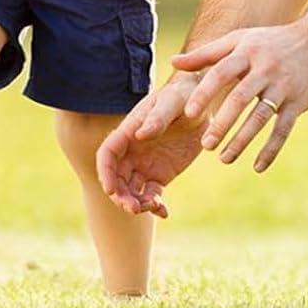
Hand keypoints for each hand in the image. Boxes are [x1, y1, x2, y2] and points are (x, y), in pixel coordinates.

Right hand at [95, 74, 208, 217]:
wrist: (202, 105)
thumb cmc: (183, 95)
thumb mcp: (172, 101)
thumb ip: (157, 117)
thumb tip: (138, 135)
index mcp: (129, 131)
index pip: (107, 154)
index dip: (105, 173)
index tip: (111, 190)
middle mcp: (132, 150)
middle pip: (116, 178)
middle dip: (120, 195)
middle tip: (134, 208)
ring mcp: (145, 164)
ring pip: (131, 190)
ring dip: (136, 203)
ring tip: (153, 207)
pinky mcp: (161, 175)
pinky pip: (152, 195)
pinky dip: (154, 207)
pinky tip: (164, 212)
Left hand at [173, 19, 307, 171]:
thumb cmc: (270, 42)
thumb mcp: (239, 40)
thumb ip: (206, 54)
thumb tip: (173, 63)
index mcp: (246, 52)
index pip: (221, 73)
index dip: (204, 93)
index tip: (189, 114)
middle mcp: (264, 69)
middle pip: (239, 98)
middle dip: (222, 123)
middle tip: (206, 145)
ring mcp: (283, 87)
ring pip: (260, 117)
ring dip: (242, 140)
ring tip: (224, 158)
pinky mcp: (299, 103)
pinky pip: (283, 129)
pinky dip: (271, 149)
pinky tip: (257, 167)